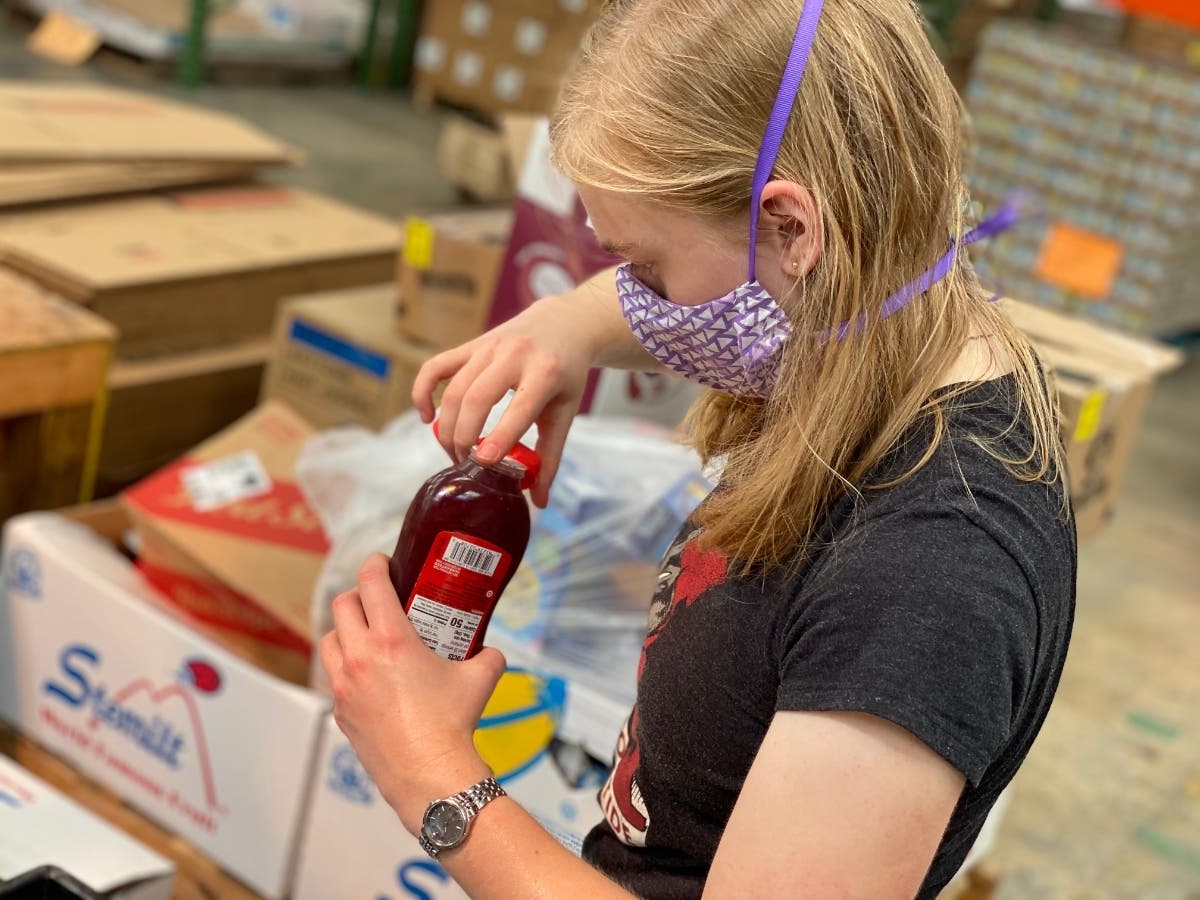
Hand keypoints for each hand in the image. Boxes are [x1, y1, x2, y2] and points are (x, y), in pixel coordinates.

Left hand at [319, 554, 504, 832]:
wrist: (429, 774)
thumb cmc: (450, 725)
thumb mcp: (479, 680)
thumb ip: (487, 656)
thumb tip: (489, 651)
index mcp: (391, 640)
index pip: (370, 583)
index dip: (375, 564)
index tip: (384, 563)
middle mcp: (360, 657)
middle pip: (342, 606)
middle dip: (358, 595)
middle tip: (377, 598)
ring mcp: (344, 685)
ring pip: (329, 640)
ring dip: (344, 630)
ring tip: (365, 635)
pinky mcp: (340, 711)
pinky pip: (333, 676)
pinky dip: (344, 666)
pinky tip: (366, 675)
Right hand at [412, 298, 595, 508]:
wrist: (563, 324)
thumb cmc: (566, 373)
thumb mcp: (566, 411)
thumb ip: (551, 457)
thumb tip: (538, 502)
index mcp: (545, 373)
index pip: (518, 408)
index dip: (499, 436)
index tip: (483, 463)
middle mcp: (513, 355)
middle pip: (475, 399)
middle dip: (464, 438)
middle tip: (466, 465)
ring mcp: (488, 347)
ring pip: (453, 389)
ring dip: (447, 426)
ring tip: (455, 453)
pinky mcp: (471, 345)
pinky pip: (436, 367)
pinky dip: (423, 392)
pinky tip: (426, 418)